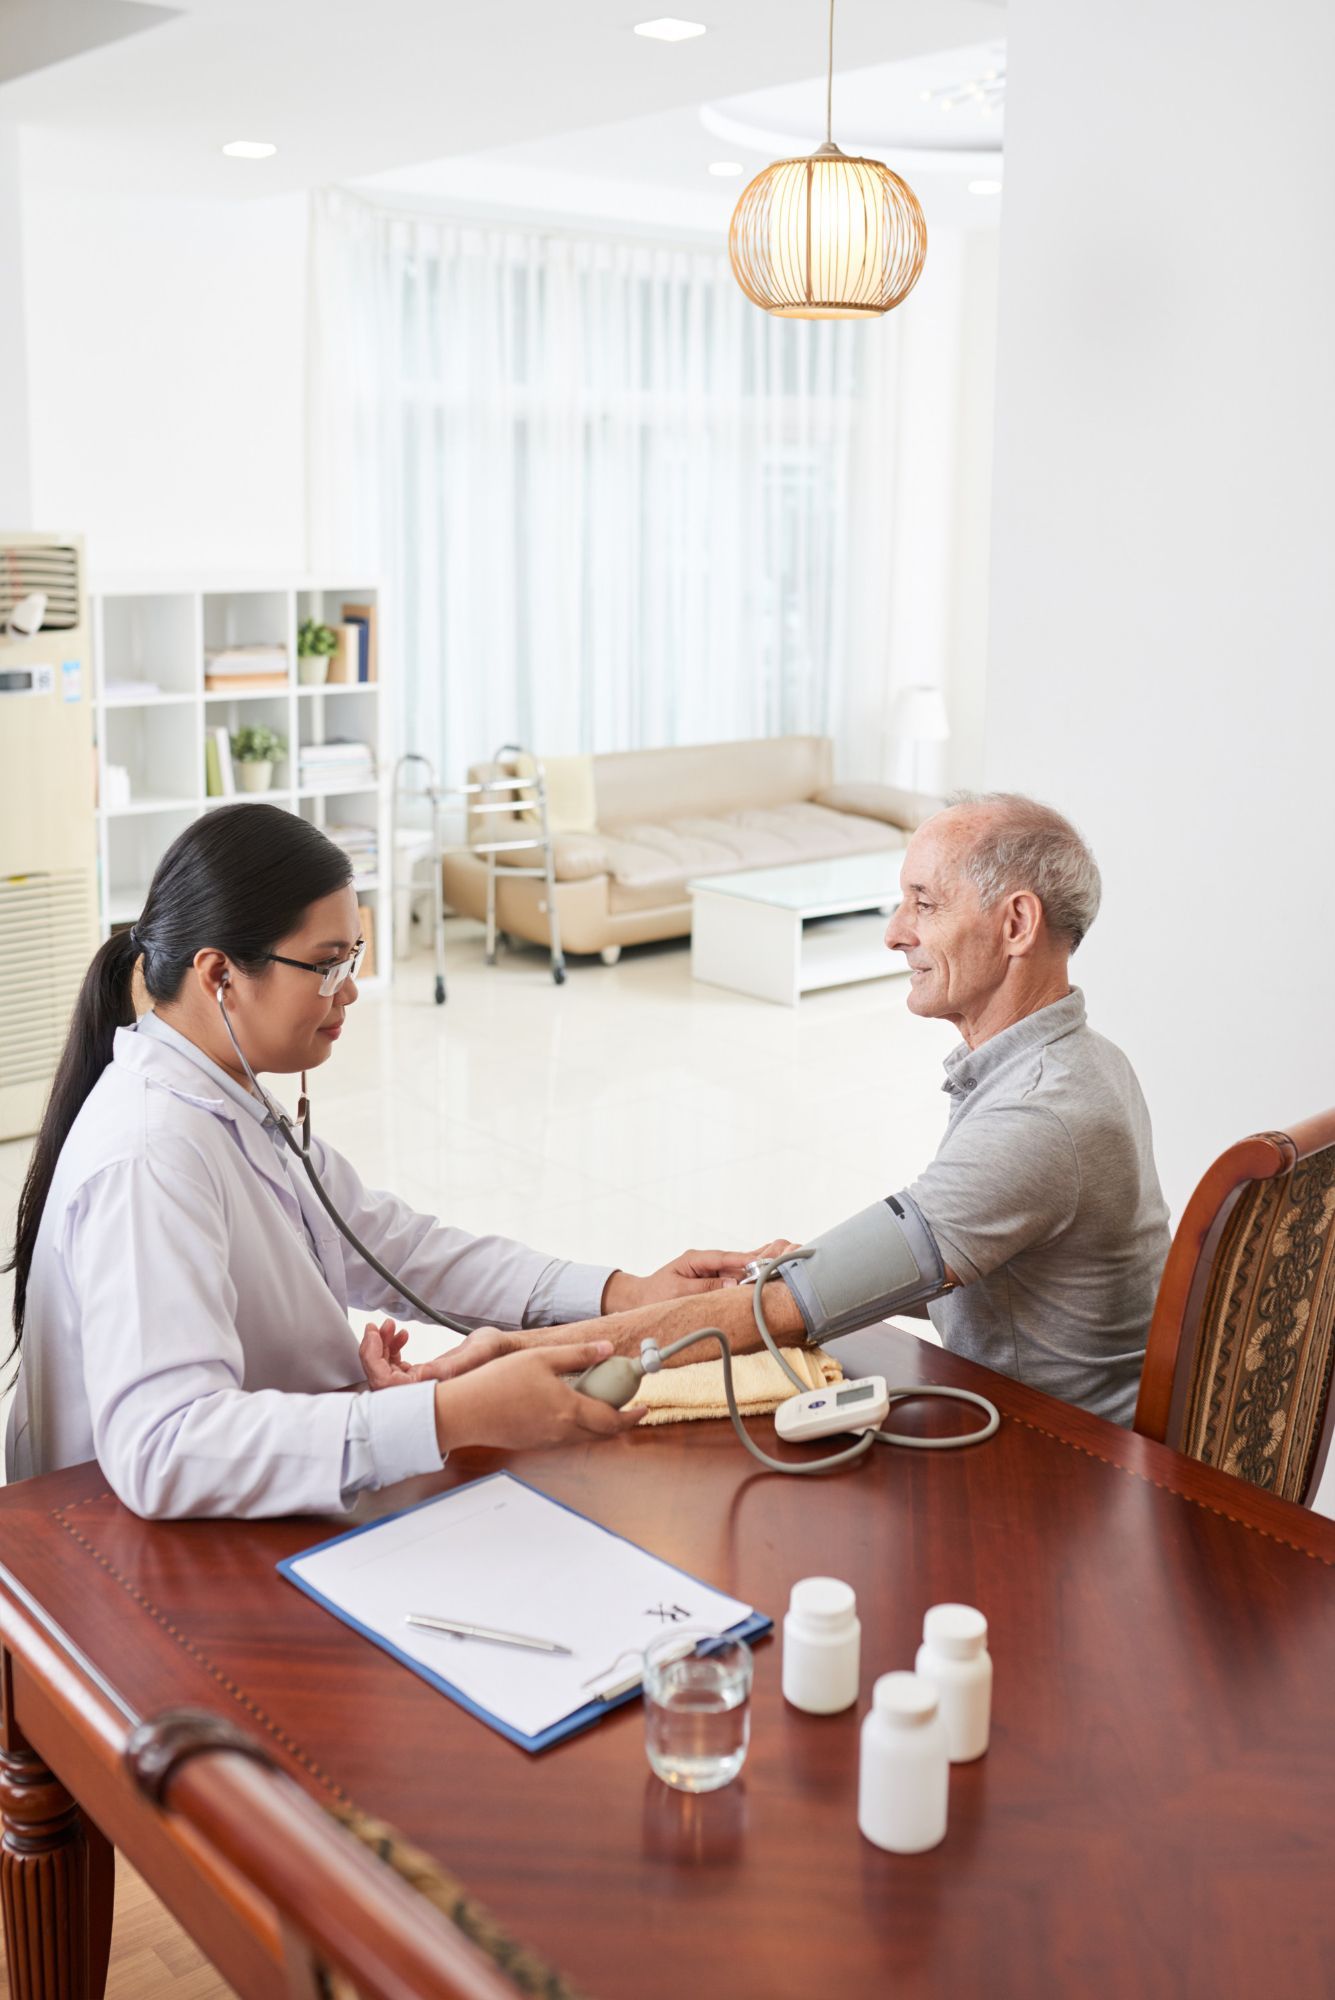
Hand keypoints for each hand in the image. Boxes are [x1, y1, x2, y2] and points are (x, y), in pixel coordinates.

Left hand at [360, 1319, 521, 1388]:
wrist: (506, 1351)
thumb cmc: (495, 1353)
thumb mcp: (473, 1355)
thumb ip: (448, 1367)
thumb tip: (419, 1376)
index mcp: (431, 1392)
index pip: (384, 1385)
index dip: (371, 1359)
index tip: (373, 1333)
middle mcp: (423, 1394)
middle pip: (380, 1379)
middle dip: (373, 1350)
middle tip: (378, 1327)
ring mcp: (422, 1386)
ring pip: (386, 1372)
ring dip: (382, 1347)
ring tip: (391, 1327)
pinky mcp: (424, 1376)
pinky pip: (396, 1368)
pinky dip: (392, 1349)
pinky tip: (402, 1336)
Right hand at [432, 1341, 644, 1452]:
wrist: (463, 1412)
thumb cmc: (498, 1382)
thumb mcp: (541, 1357)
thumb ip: (578, 1355)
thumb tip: (607, 1349)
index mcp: (568, 1409)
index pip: (612, 1419)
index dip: (632, 1415)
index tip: (644, 1407)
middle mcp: (562, 1431)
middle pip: (603, 1434)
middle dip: (620, 1422)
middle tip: (626, 1405)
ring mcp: (547, 1441)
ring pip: (584, 1438)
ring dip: (599, 1425)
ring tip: (599, 1403)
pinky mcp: (533, 1443)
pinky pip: (566, 1439)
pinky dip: (579, 1428)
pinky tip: (568, 1409)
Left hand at [602, 1241, 800, 1310]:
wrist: (637, 1301)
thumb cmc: (654, 1296)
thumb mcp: (678, 1292)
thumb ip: (706, 1288)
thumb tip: (733, 1286)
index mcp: (697, 1259)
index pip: (729, 1258)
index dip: (750, 1260)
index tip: (768, 1261)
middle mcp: (707, 1262)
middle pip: (739, 1259)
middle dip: (762, 1259)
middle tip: (787, 1256)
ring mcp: (711, 1270)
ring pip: (741, 1268)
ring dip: (761, 1268)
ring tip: (785, 1263)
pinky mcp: (713, 1281)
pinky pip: (736, 1277)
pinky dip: (752, 1277)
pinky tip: (770, 1275)